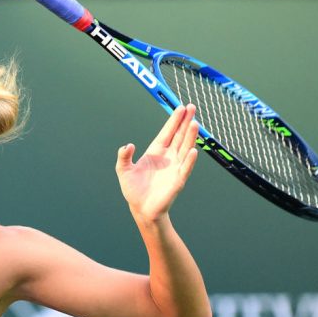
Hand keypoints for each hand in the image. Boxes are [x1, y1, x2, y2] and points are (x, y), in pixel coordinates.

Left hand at [115, 104, 198, 222]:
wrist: (141, 209)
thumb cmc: (134, 189)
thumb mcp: (123, 170)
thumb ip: (123, 157)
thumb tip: (128, 146)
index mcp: (156, 151)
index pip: (167, 132)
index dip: (174, 120)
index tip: (181, 107)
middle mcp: (168, 157)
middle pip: (179, 136)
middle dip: (185, 122)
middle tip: (192, 107)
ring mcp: (175, 167)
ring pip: (185, 148)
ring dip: (190, 137)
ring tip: (194, 123)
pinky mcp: (178, 180)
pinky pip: (185, 168)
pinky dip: (190, 160)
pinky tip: (194, 150)